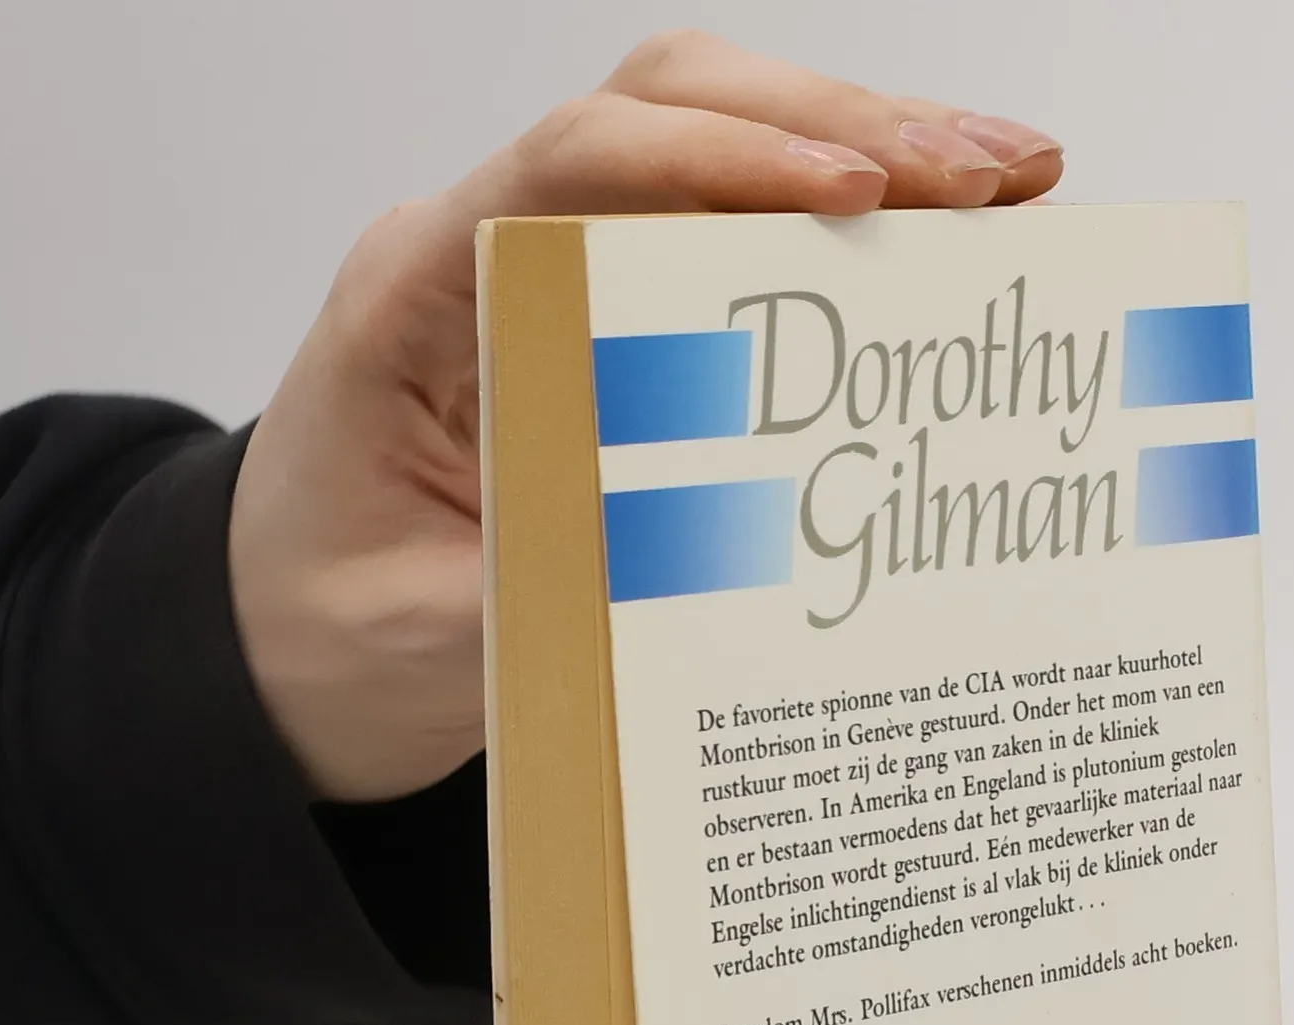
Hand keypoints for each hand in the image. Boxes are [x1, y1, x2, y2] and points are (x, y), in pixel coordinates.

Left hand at [227, 32, 1063, 802]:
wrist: (283, 645)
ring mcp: (559, 277)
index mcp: (418, 292)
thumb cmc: (323, 625)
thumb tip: (715, 550)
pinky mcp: (612, 328)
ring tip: (1009, 189)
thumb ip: (547, 584)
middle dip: (842, 125)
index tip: (856, 197)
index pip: (576, 161)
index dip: (722, 161)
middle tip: (991, 179)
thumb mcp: (420, 629)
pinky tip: (945, 249)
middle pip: (672, 110)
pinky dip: (844, 237)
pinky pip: (734, 243)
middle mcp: (494, 250)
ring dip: (868, 154)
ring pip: (720, 152)